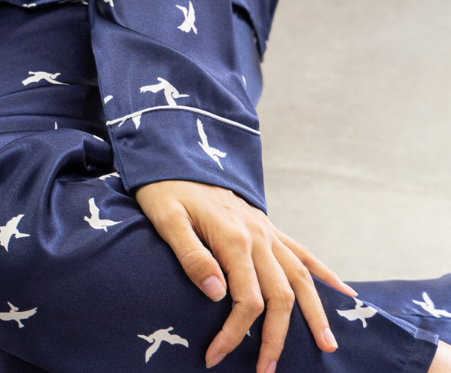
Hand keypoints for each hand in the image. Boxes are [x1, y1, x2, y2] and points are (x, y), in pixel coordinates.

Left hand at [135, 179, 354, 372]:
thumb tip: (217, 295)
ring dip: (315, 314)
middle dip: (276, 337)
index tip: (215, 356)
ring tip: (327, 347)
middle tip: (265, 370)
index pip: (246, 299)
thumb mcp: (166, 219)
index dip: (235, 333)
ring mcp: (266, 231)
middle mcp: (258, 236)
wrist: (173, 158)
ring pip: (300, 278)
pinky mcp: (267, 227)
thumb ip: (191, 255)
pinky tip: (345, 293)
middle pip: (280, 296)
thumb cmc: (165, 191)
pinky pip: (302, 253)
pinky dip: (325, 274)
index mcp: (233, 238)